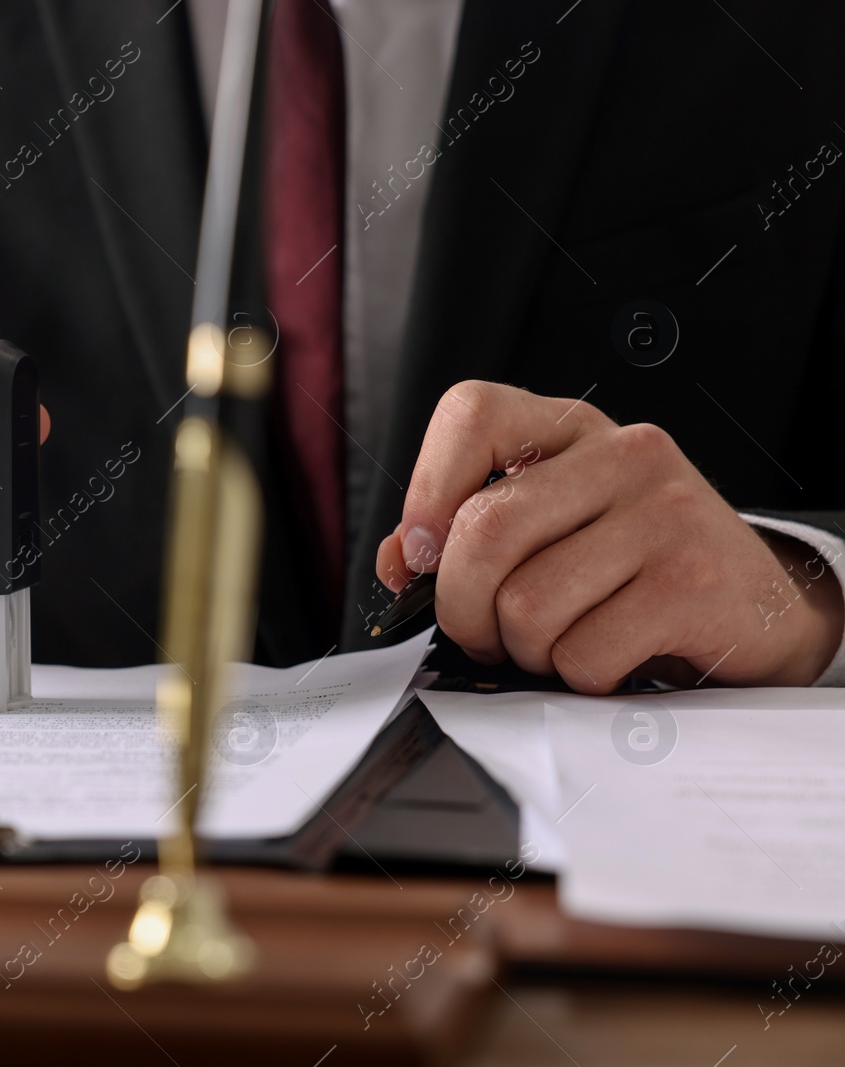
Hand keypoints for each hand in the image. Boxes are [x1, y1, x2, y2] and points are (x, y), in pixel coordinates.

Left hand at [374, 381, 842, 691]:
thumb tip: (398, 560)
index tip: (421, 553)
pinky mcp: (692, 582)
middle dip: (462, 607)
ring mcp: (666, 511)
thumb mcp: (548, 531)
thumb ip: (462, 538)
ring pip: (526, 604)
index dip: (426, 490)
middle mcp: (623, 453)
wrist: (756, 608)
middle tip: (481, 631)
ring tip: (560, 641)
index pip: (471, 413)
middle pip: (483, 530)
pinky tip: (610, 658)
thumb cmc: (634, 570)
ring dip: (526, 649)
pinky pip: (581, 651)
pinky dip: (578, 676)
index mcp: (571, 430)